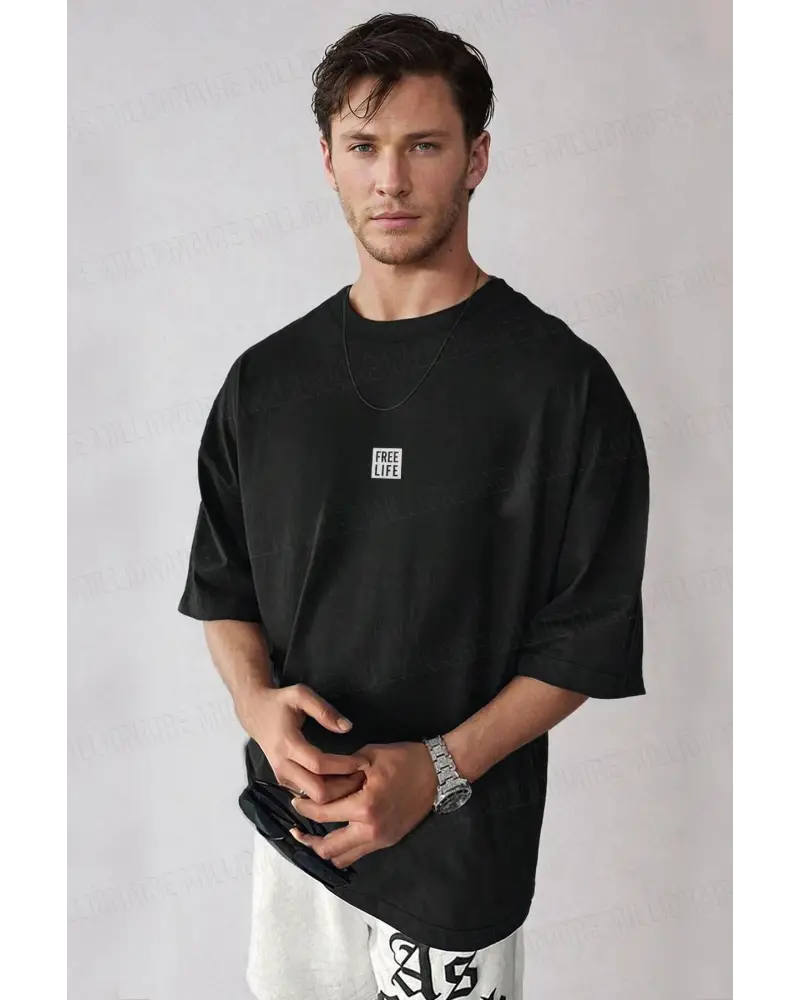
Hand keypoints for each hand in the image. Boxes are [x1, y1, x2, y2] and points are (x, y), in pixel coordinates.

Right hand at [239, 683, 367, 802]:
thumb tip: (346, 727)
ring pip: (314, 798)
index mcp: (288, 744)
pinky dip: (327, 792)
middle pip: (317, 791)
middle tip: (362, 775)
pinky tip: (341, 780)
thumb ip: (324, 710)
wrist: (255, 713)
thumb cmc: (280, 702)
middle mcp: (283, 766)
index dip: (344, 766)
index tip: (364, 760)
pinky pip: (308, 795)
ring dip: (337, 793)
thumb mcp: (301, 695)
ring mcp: (282, 776)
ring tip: (355, 778)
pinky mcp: (284, 781)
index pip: (319, 764)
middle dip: (343, 787)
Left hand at [289, 741, 438, 869]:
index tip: (295, 801)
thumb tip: (317, 782)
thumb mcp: (368, 757)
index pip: (324, 815)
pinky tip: (337, 834)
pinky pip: (359, 854)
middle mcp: (372, 830)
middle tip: (297, 829)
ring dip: (325, 849)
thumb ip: (341, 772)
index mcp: (365, 807)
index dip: (304, 809)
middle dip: (308, 840)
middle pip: (329, 849)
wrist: (439, 772)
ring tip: (313, 836)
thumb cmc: (403, 759)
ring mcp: (381, 839)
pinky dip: (344, 849)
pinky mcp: (388, 841)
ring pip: (343, 858)